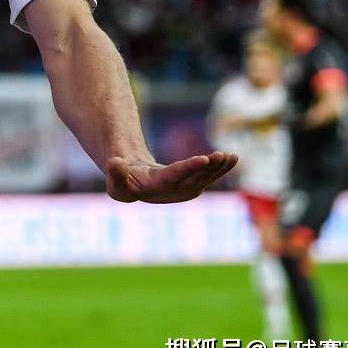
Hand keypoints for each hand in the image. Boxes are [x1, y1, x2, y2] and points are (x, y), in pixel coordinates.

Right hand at [105, 151, 237, 203]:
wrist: (135, 185)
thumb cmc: (123, 180)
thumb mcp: (115, 179)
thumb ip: (114, 173)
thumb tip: (115, 162)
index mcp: (153, 189)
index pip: (173, 177)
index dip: (188, 168)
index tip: (202, 158)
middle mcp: (173, 193)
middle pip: (193, 180)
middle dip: (208, 168)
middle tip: (220, 155)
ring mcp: (185, 190)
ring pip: (205, 179)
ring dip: (219, 168)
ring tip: (231, 156)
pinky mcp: (193, 185)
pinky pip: (209, 176)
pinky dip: (221, 167)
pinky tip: (233, 158)